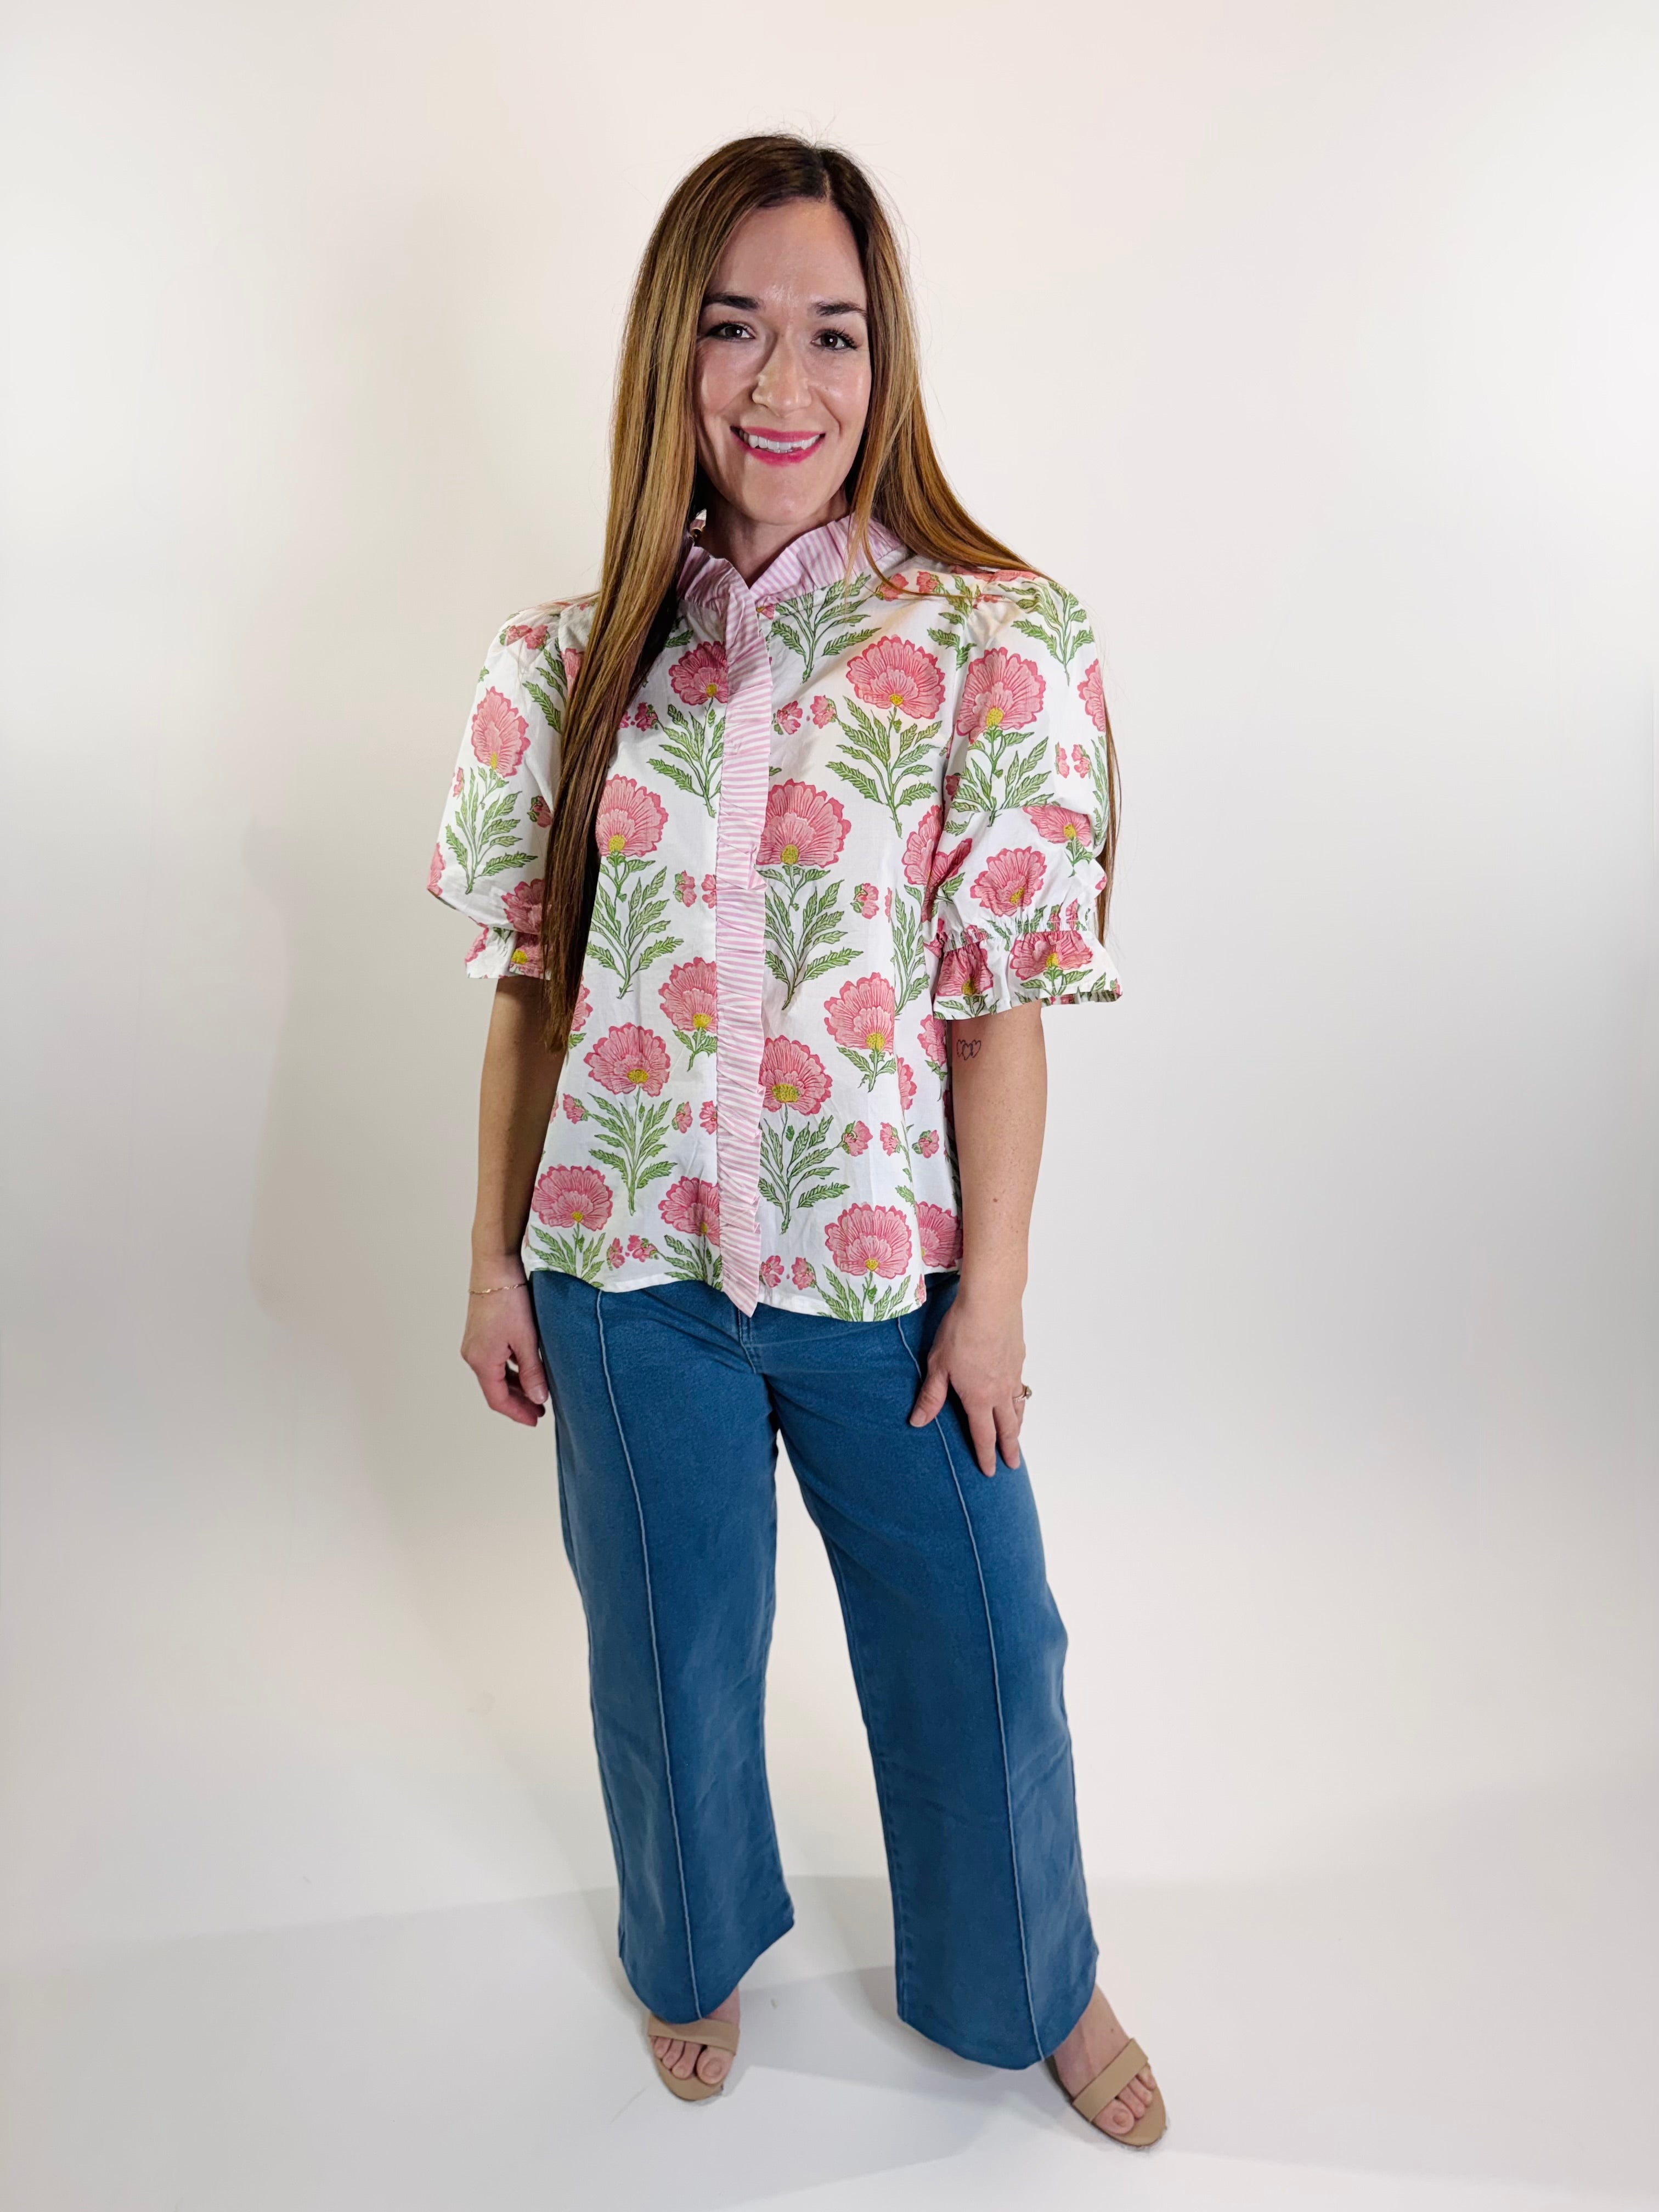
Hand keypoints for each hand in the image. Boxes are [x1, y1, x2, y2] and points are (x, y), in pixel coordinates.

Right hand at [460, 1277, 548, 1426]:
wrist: (495, 1268)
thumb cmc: (510, 1300)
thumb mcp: (527, 1340)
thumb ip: (533, 1372)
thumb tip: (538, 1398)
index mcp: (482, 1361)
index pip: (498, 1399)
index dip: (517, 1413)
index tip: (535, 1420)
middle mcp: (473, 1355)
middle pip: (496, 1389)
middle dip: (518, 1402)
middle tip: (540, 1411)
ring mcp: (475, 1344)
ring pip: (496, 1374)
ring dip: (516, 1386)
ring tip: (538, 1393)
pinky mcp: (480, 1333)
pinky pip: (496, 1361)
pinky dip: (511, 1370)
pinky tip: (527, 1369)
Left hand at [907, 1283, 1026, 1476]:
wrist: (991, 1302)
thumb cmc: (961, 1331)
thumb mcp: (938, 1365)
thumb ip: (931, 1396)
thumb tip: (917, 1422)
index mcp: (978, 1397)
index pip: (983, 1435)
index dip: (986, 1455)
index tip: (991, 1471)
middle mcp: (1000, 1391)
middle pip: (1008, 1427)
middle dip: (1009, 1448)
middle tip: (1013, 1464)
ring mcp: (1012, 1374)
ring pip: (1018, 1408)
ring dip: (1018, 1426)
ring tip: (1018, 1436)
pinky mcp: (1018, 1357)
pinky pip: (1021, 1387)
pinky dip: (1020, 1400)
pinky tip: (1018, 1397)